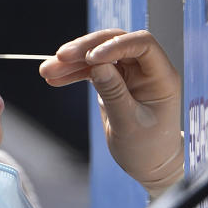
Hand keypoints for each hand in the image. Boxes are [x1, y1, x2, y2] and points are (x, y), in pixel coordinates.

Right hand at [39, 29, 183, 196]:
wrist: (148, 164)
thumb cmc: (147, 148)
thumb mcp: (128, 123)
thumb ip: (113, 93)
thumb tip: (96, 65)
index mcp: (161, 76)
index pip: (141, 45)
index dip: (115, 45)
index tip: (91, 58)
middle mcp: (145, 69)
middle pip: (114, 43)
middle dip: (85, 49)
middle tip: (60, 57)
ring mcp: (128, 74)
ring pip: (96, 55)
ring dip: (71, 62)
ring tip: (47, 71)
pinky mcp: (113, 80)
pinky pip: (90, 69)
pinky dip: (72, 73)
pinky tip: (54, 78)